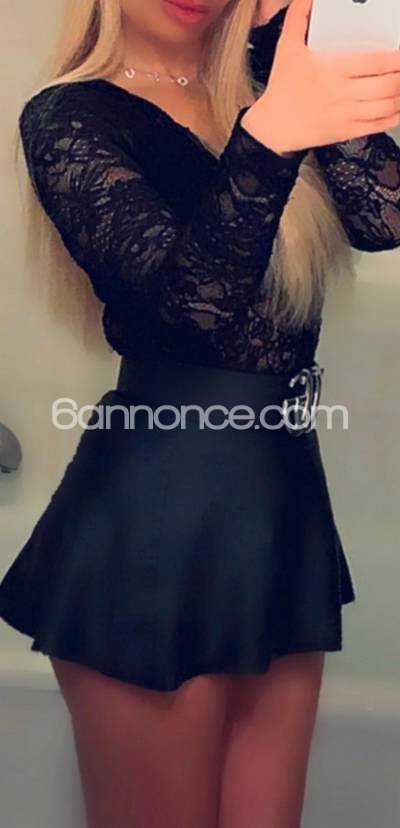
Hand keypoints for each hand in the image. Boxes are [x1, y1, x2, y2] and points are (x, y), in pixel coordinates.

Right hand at [243, 0, 399, 154]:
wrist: (274, 127)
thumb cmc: (282, 89)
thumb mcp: (287, 49)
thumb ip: (298, 19)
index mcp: (331, 71)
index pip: (374, 62)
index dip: (396, 58)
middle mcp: (342, 94)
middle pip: (387, 85)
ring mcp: (346, 115)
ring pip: (387, 105)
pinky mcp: (347, 131)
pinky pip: (378, 125)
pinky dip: (394, 116)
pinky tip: (399, 107)